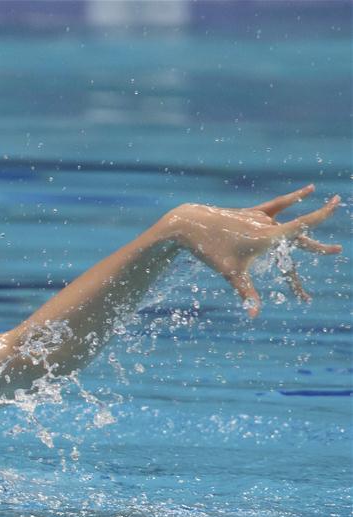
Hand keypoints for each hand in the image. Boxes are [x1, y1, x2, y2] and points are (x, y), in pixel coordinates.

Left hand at [164, 184, 341, 316]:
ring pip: (288, 224)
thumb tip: (253, 316)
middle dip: (317, 246)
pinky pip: (277, 205)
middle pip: (299, 235)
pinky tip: (309, 190)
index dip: (320, 215)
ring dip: (305, 226)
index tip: (335, 205)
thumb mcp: (230, 274)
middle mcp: (266, 224)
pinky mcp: (251, 213)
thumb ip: (247, 294)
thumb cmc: (210, 251)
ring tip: (322, 215)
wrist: (189, 225)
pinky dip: (293, 198)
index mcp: (266, 237)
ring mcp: (258, 217)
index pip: (301, 227)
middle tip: (337, 251)